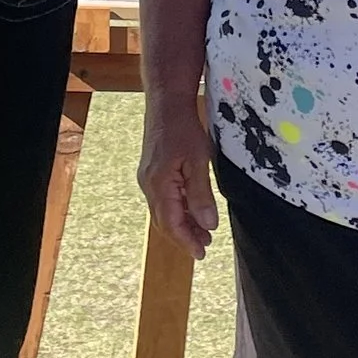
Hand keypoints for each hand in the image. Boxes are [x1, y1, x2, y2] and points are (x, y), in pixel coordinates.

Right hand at [138, 94, 217, 259]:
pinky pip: (164, 199)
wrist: (166, 104)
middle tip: (205, 246)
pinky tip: (192, 210)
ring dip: (182, 223)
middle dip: (184, 236)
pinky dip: (178, 209)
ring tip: (203, 232)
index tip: (201, 253)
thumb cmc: (183, 128)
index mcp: (159, 185)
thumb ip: (201, 195)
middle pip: (165, 221)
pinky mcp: (153, 173)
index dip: (186, 241)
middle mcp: (149, 185)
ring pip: (164, 211)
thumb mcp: (198, 161)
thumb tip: (208, 224)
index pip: (171, 224)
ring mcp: (149, 179)